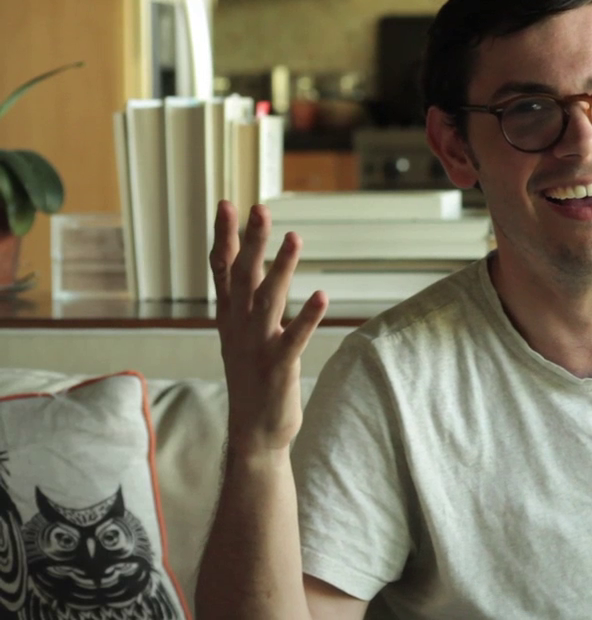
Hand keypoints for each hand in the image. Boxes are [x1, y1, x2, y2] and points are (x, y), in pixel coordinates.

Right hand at [209, 201, 327, 455]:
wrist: (254, 432)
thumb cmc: (253, 377)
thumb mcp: (241, 333)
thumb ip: (244, 298)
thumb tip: (247, 262)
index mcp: (230, 316)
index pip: (223, 269)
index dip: (224, 236)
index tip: (226, 203)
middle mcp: (239, 327)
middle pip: (243, 276)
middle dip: (250, 242)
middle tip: (258, 208)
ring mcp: (257, 347)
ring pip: (268, 300)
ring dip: (281, 269)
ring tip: (294, 238)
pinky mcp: (278, 368)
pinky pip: (293, 338)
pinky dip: (307, 318)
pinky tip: (322, 297)